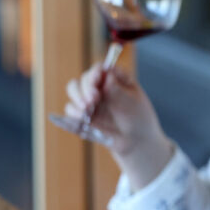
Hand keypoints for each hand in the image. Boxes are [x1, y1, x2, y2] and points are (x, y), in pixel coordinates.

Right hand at [64, 62, 171, 187]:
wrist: (136, 140)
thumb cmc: (138, 117)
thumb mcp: (132, 103)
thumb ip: (118, 90)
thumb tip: (107, 75)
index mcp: (115, 79)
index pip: (100, 69)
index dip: (95, 72)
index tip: (96, 81)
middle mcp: (100, 86)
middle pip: (84, 78)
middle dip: (86, 88)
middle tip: (93, 100)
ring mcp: (90, 99)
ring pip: (73, 89)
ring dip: (77, 97)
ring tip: (87, 109)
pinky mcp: (83, 113)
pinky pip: (71, 109)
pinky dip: (74, 112)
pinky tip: (83, 118)